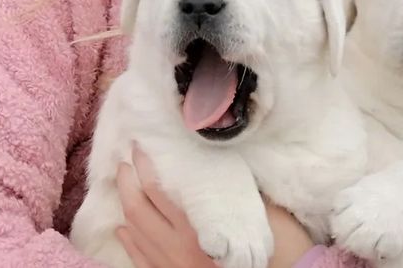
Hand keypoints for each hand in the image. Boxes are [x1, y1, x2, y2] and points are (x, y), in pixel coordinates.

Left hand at [116, 147, 314, 267]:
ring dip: (125, 207)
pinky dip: (129, 241)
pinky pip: (140, 260)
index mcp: (196, 229)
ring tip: (124, 188)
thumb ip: (240, 190)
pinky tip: (125, 229)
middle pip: (137, 210)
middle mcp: (176, 248)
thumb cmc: (279, 253)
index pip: (156, 191)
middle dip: (126, 183)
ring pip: (135, 233)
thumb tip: (225, 163)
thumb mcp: (264, 214)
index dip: (143, 166)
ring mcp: (170, 267)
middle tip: (124, 163)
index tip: (139, 148)